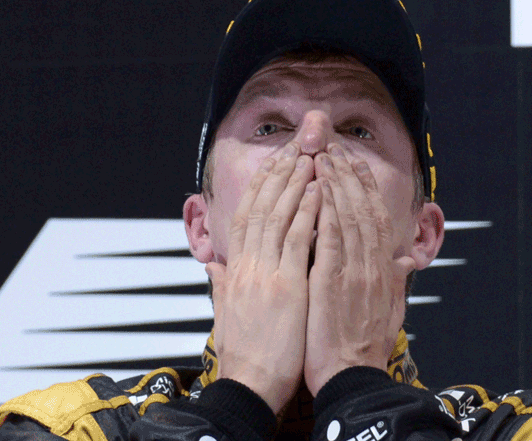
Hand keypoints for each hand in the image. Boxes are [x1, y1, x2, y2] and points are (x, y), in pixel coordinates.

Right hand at [206, 142, 320, 413]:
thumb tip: (214, 267)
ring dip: (294, 183)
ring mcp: (265, 273)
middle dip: (277, 174)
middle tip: (292, 146)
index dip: (260, 187)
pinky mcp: (285, 286)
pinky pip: (297, 241)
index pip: (246, 217)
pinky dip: (307, 212)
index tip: (272, 164)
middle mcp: (247, 265)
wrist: (249, 385)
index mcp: (236, 271)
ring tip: (307, 156)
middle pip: (260, 207)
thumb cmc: (244, 354)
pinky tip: (317, 191)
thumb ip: (223, 285)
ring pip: (277, 216)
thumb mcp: (226, 313)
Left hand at [304, 144, 414, 395]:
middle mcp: (372, 266)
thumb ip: (396, 281)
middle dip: (348, 176)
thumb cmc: (364, 347)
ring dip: (335, 184)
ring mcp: (353, 272)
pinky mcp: (331, 282)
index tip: (354, 165)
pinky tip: (316, 190)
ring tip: (323, 158)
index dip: (365, 189)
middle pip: (363, 210)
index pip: (376, 219)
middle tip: (334, 149)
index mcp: (383, 271)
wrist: (351, 378)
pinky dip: (324, 212)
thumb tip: (406, 261)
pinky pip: (329, 239)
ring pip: (347, 217)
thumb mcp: (390, 311)